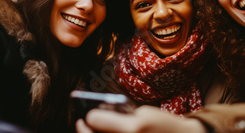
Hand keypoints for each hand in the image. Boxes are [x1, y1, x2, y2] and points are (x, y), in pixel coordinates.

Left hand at [76, 105, 206, 132]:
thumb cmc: (164, 126)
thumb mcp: (144, 113)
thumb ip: (122, 116)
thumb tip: (97, 117)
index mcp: (134, 128)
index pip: (96, 121)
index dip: (90, 117)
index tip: (87, 115)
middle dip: (84, 131)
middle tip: (80, 123)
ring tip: (89, 132)